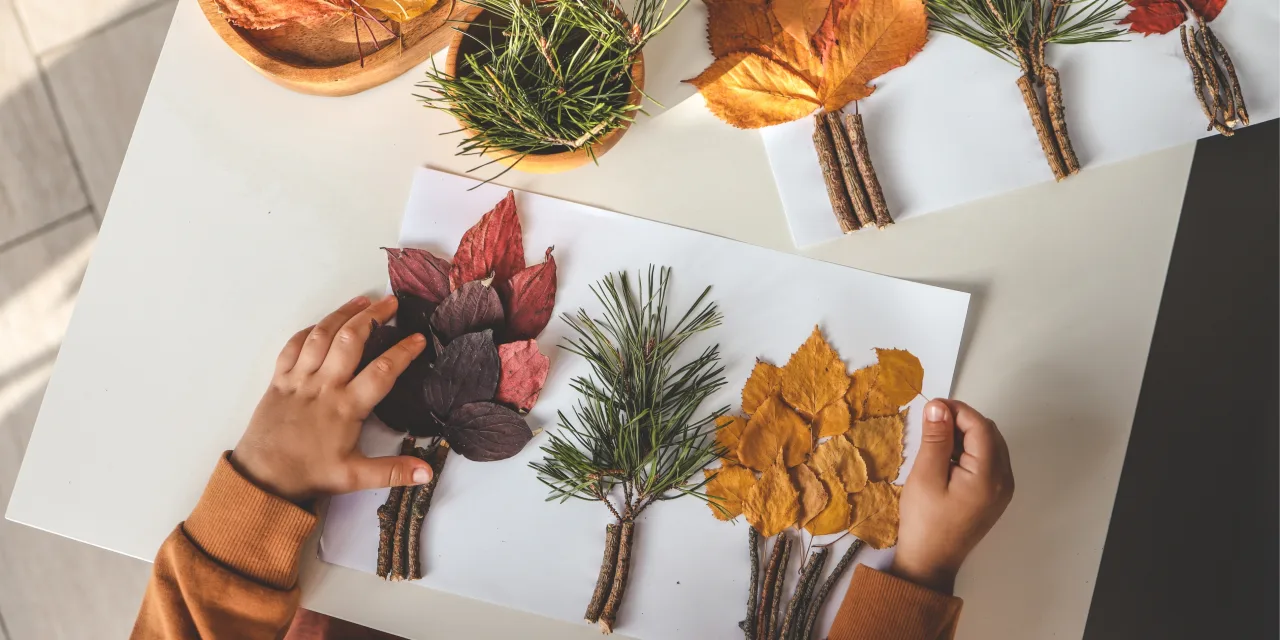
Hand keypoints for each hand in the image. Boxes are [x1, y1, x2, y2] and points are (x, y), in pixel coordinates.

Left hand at [231, 295, 433, 502]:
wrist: (261, 477)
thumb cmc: (309, 474)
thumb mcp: (355, 477)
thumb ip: (394, 471)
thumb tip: (428, 474)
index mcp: (346, 406)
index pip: (382, 370)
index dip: (403, 351)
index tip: (418, 338)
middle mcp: (324, 386)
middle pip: (351, 340)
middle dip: (374, 316)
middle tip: (392, 302)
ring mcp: (299, 379)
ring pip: (323, 335)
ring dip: (343, 314)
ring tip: (362, 300)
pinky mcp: (279, 380)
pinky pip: (294, 345)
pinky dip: (310, 330)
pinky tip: (323, 323)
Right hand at [891, 399, 1014, 592]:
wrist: (931, 561)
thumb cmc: (925, 520)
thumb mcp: (926, 475)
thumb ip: (935, 439)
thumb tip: (938, 406)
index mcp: (989, 475)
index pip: (980, 427)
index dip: (957, 410)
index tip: (931, 406)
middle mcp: (1004, 480)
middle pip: (989, 433)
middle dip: (962, 421)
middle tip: (932, 422)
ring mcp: (1002, 489)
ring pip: (990, 445)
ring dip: (965, 435)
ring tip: (936, 441)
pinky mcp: (994, 496)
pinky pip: (988, 462)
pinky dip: (969, 451)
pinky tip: (947, 459)